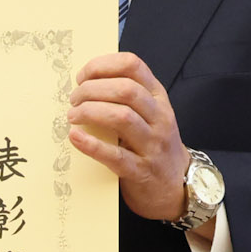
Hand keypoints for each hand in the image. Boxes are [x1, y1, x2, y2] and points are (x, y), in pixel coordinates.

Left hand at [69, 51, 188, 221]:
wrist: (176, 186)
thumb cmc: (154, 144)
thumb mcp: (150, 114)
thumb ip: (127, 96)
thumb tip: (84, 82)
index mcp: (158, 97)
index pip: (133, 66)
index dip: (102, 66)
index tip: (82, 76)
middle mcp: (160, 117)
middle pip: (126, 90)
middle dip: (92, 90)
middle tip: (74, 99)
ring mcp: (153, 144)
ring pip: (122, 117)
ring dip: (91, 112)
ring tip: (73, 116)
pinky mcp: (141, 170)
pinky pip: (115, 155)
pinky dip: (92, 144)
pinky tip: (75, 137)